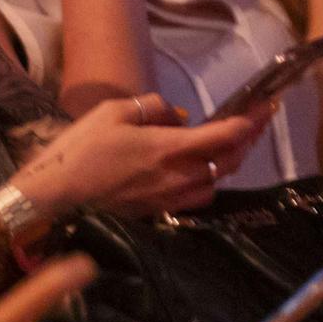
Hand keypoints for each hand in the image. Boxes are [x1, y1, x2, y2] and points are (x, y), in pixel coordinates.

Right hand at [13, 94, 270, 218]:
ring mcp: (169, 199)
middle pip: (228, 162)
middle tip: (256, 123)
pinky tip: (197, 172)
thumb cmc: (81, 150)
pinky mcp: (158, 213)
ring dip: (227, 165)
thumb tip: (176, 115)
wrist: (57, 199)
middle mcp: (178, 178)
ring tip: (228, 147)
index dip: (250, 122)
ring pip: (215, 183)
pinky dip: (206, 182)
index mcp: (170, 149)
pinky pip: (195, 197)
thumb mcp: (113, 112)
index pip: (224, 136)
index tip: (265, 108)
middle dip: (247, 141)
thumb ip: (151, 108)